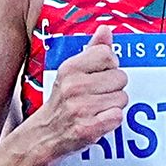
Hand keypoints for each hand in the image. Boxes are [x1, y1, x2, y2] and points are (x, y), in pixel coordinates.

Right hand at [36, 25, 128, 158]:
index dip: (110, 66)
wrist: (42, 136)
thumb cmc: (63, 101)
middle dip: (114, 88)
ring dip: (114, 105)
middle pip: (120, 77)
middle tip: (97, 96)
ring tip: (97, 109)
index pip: (108, 54)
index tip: (100, 75)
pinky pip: (118, 117)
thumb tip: (105, 29)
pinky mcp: (87, 129)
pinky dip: (112, 121)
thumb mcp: (71, 72)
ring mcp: (80, 108)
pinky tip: (98, 121)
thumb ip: (92, 50)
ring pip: (122, 98)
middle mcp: (74, 86)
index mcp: (70, 68)